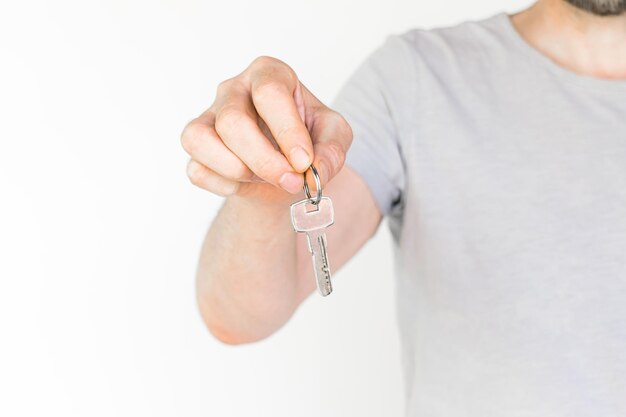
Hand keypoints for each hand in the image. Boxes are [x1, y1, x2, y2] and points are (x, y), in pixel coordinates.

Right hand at [180, 56, 352, 204]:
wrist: (283, 168)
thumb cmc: (306, 141)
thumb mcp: (333, 137)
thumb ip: (331, 151)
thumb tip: (314, 173)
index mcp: (269, 74)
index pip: (269, 93)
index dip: (287, 131)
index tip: (304, 162)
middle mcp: (233, 89)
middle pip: (232, 121)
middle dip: (264, 160)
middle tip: (291, 181)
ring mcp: (209, 116)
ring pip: (200, 140)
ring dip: (237, 170)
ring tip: (264, 178)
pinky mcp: (195, 146)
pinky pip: (197, 169)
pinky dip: (224, 185)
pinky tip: (245, 183)